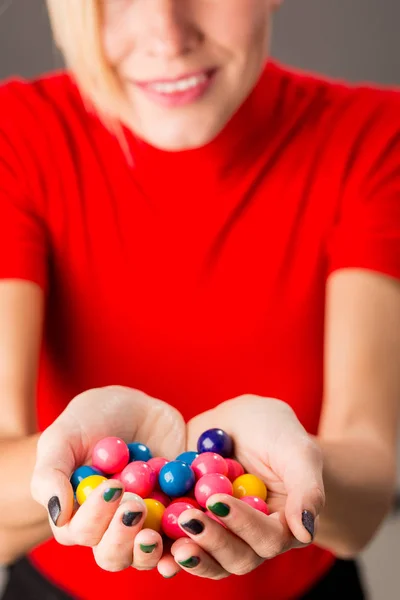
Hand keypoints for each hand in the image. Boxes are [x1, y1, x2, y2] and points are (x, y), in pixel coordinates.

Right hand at [31, 386, 185, 573]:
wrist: (134, 406)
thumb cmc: (90, 420)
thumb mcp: (63, 437)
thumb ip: (51, 474)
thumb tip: (59, 514)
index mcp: (79, 514)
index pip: (81, 532)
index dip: (95, 517)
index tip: (111, 487)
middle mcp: (111, 526)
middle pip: (114, 554)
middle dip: (123, 538)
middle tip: (135, 505)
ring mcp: (146, 522)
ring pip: (148, 554)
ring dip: (154, 550)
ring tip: (159, 531)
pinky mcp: (175, 512)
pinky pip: (184, 534)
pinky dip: (189, 538)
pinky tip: (192, 530)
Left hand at [160, 395, 323, 579]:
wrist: (241, 421)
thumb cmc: (277, 431)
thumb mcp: (297, 450)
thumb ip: (307, 489)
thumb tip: (305, 532)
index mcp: (283, 524)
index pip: (268, 537)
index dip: (243, 524)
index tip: (218, 501)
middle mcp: (251, 537)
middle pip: (236, 556)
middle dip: (212, 541)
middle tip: (188, 520)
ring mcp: (221, 533)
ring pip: (208, 558)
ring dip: (189, 554)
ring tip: (168, 545)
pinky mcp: (193, 522)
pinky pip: (180, 542)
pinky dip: (165, 546)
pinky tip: (149, 542)